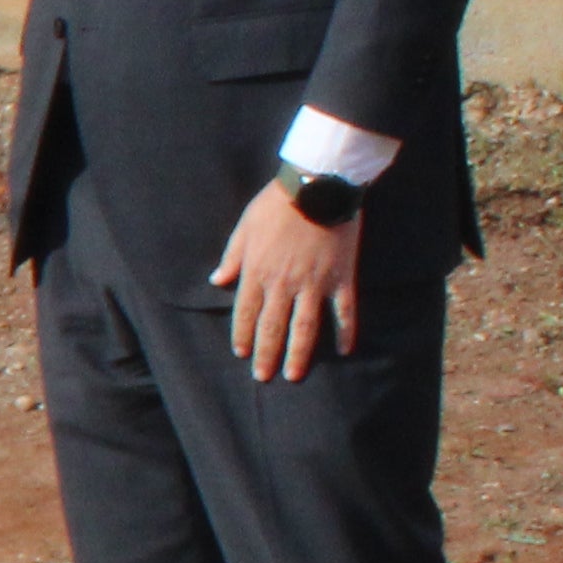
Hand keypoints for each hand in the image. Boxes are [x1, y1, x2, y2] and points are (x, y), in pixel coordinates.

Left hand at [208, 186, 363, 383]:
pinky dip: (345, 331)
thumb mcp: (244, 228)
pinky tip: (345, 350)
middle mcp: (284, 284)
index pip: (246, 313)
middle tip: (264, 376)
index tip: (242, 354)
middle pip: (273, 327)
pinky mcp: (342, 277)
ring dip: (299, 353)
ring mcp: (315, 283)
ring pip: (305, 327)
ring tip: (293, 375)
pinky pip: (345, 311)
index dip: (243, 335)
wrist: (318, 186)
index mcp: (257, 272)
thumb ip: (231, 257)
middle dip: (266, 354)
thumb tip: (217, 281)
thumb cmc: (276, 204)